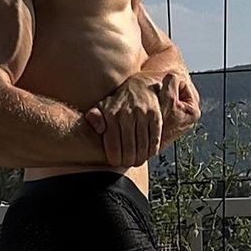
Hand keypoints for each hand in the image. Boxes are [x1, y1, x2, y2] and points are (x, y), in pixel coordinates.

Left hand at [84, 71, 201, 163]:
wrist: (139, 87)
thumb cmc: (117, 103)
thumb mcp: (102, 107)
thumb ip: (94, 117)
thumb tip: (97, 128)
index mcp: (111, 114)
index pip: (113, 145)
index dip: (115, 159)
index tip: (115, 163)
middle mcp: (127, 114)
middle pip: (129, 148)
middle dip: (128, 160)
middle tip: (127, 164)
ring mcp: (142, 114)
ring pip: (142, 145)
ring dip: (140, 158)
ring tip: (137, 161)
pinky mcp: (156, 115)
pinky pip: (155, 138)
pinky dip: (152, 150)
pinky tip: (148, 154)